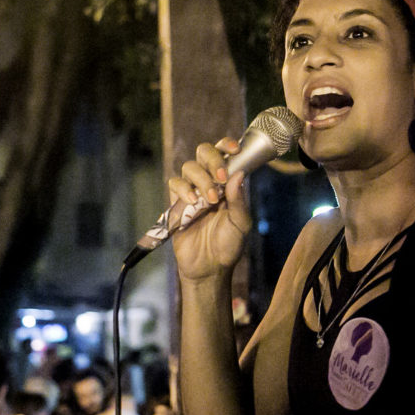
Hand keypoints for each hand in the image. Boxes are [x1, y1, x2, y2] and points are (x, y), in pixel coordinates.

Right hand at [167, 138, 250, 279]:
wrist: (209, 268)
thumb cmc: (228, 246)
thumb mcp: (240, 224)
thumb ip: (239, 200)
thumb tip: (239, 173)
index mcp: (228, 183)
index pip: (226, 154)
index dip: (227, 146)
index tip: (235, 150)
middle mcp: (210, 182)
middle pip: (204, 152)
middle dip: (213, 159)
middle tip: (221, 177)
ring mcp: (192, 191)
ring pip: (189, 166)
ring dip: (200, 179)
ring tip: (210, 200)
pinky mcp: (177, 203)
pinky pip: (175, 183)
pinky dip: (183, 189)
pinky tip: (193, 202)